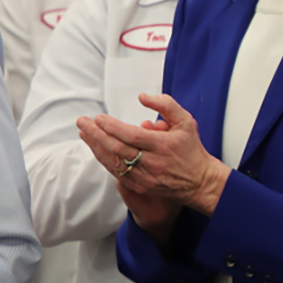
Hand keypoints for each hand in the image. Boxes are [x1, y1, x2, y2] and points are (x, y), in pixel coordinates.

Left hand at [77, 93, 228, 215]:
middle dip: (96, 134)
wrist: (200, 182)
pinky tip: (95, 148)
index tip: (98, 117)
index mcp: (162, 145)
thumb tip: (142, 97)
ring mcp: (144, 176)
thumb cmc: (191, 149)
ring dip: (95, 146)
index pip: (131, 135)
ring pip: (113, 161)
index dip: (112, 126)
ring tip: (83, 133)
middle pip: (117, 147)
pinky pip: (116, 172)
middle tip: (82, 122)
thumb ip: (166, 105)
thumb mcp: (186, 121)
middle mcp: (152, 162)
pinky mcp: (140, 186)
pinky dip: (104, 159)